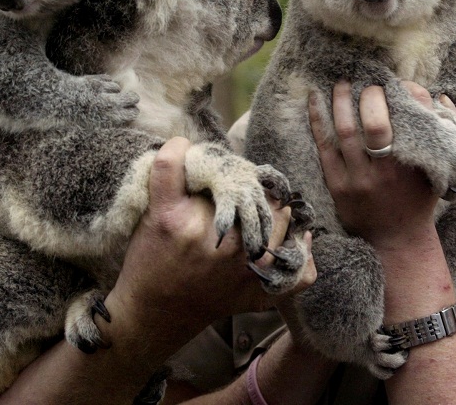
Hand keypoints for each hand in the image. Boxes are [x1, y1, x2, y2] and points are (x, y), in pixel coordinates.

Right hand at [0, 137, 315, 403]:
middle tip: (255, 193)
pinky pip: (298, 274)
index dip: (241, 173)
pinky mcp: (259, 295)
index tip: (234, 177)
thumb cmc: (152, 260)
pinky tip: (299, 240)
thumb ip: (167, 172)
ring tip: (274, 210)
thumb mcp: (152, 213)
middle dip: (263, 194)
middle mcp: (227, 248)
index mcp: (199, 223)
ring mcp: (247, 274)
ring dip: (283, 217)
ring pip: (284, 230)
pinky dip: (303, 256)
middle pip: (266, 204)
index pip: (239, 182)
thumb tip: (182, 142)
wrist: (153, 313)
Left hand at [309, 80, 443, 248]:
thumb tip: (441, 98)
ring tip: (342, 83)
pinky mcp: (338, 185)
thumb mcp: (441, 168)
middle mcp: (388, 170)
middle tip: (369, 84)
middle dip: (371, 94)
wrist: (396, 240)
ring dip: (342, 100)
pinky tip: (315, 98)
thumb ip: (449, 134)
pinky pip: (324, 146)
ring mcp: (360, 179)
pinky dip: (318, 119)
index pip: (415, 115)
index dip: (408, 92)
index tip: (400, 84)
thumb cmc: (420, 199)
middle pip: (377, 123)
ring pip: (346, 130)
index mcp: (417, 161)